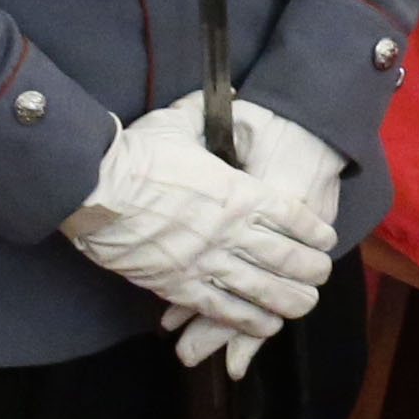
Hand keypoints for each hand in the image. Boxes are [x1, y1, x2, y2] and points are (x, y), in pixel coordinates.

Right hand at [60, 94, 332, 340]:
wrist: (93, 185)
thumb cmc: (137, 151)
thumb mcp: (181, 120)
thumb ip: (209, 112)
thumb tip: (231, 92)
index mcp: (237, 191)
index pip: (290, 215)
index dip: (313, 231)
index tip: (326, 240)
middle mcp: (229, 231)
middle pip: (284, 258)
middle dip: (310, 270)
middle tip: (322, 275)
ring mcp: (205, 262)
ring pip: (260, 289)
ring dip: (288, 300)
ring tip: (305, 305)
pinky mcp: (178, 285)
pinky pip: (221, 309)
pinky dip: (248, 321)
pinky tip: (266, 326)